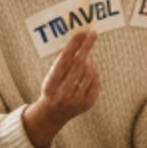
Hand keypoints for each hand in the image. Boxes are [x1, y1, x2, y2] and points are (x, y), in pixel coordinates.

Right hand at [24, 31, 100, 147]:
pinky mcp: (87, 104)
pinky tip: (89, 72)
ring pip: (89, 72)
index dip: (73, 46)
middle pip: (79, 65)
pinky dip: (94, 74)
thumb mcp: (51, 76)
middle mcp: (63, 94)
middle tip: (93, 34)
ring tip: (85, 58)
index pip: (64, 61)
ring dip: (89, 62)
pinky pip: (96, 82)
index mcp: (50, 86)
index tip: (82, 33)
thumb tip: (81, 40)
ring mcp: (76, 101)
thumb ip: (63, 63)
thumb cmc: (52, 88)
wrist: (52, 115)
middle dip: (87, 47)